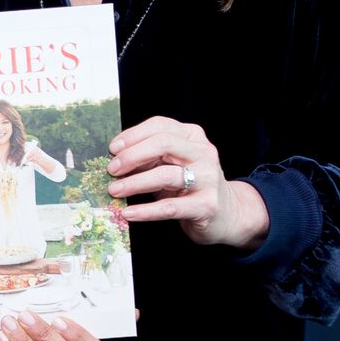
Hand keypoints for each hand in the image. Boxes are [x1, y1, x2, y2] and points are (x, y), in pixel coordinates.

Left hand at [107, 116, 268, 250]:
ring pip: (165, 175)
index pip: (160, 126)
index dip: (133, 135)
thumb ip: (150, 158)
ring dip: (134, 183)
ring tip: (114, 190)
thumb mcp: (172, 165)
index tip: (112, 149)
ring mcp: (207, 179)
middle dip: (132, 156)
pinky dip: (146, 211)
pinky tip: (128, 213)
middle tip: (112, 170)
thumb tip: (115, 159)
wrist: (227, 214)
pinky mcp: (206, 205)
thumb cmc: (192, 187)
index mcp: (193, 137)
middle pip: (163, 144)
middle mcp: (203, 153)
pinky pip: (170, 207)